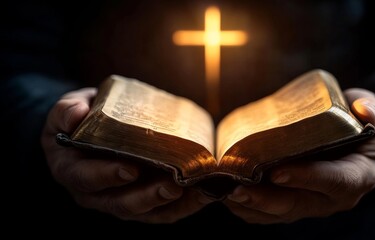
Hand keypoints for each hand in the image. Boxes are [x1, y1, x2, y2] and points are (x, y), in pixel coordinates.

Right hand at [41, 88, 212, 222]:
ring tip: (197, 192)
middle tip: (172, 186)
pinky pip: (163, 212)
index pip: (86, 178)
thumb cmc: (80, 120)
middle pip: (120, 204)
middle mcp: (95, 194)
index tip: (130, 169)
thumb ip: (67, 110)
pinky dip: (185, 206)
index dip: (107, 176)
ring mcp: (120, 201)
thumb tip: (75, 116)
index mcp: (72, 171)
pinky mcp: (142, 203)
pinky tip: (205, 194)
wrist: (93, 132)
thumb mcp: (67, 110)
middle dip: (147, 197)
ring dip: (173, 205)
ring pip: (146, 212)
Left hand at [224, 88, 374, 223]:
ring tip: (224, 192)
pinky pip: (268, 213)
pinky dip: (247, 207)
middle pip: (297, 204)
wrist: (357, 145)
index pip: (334, 181)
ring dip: (249, 205)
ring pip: (278, 213)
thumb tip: (364, 111)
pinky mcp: (294, 203)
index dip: (307, 178)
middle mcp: (332, 198)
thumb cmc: (365, 128)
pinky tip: (226, 193)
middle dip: (265, 199)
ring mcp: (311, 204)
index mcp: (356, 177)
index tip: (277, 172)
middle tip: (237, 189)